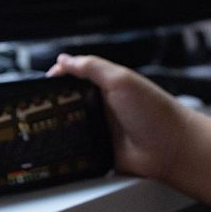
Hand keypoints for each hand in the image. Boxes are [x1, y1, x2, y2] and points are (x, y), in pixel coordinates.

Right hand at [47, 54, 200, 181]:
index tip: (40, 86)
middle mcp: (104, 106)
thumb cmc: (156, 111)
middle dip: (55, 107)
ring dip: (62, 130)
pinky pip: (81, 151)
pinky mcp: (103, 152)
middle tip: (36, 111)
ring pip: (72, 128)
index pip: (76, 77)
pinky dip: (72, 151)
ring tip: (44, 131)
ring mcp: (103, 130)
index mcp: (108, 85)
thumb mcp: (121, 80)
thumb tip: (64, 59)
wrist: (174, 149)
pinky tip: (62, 151)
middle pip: (70, 104)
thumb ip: (92, 67)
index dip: (58, 79)